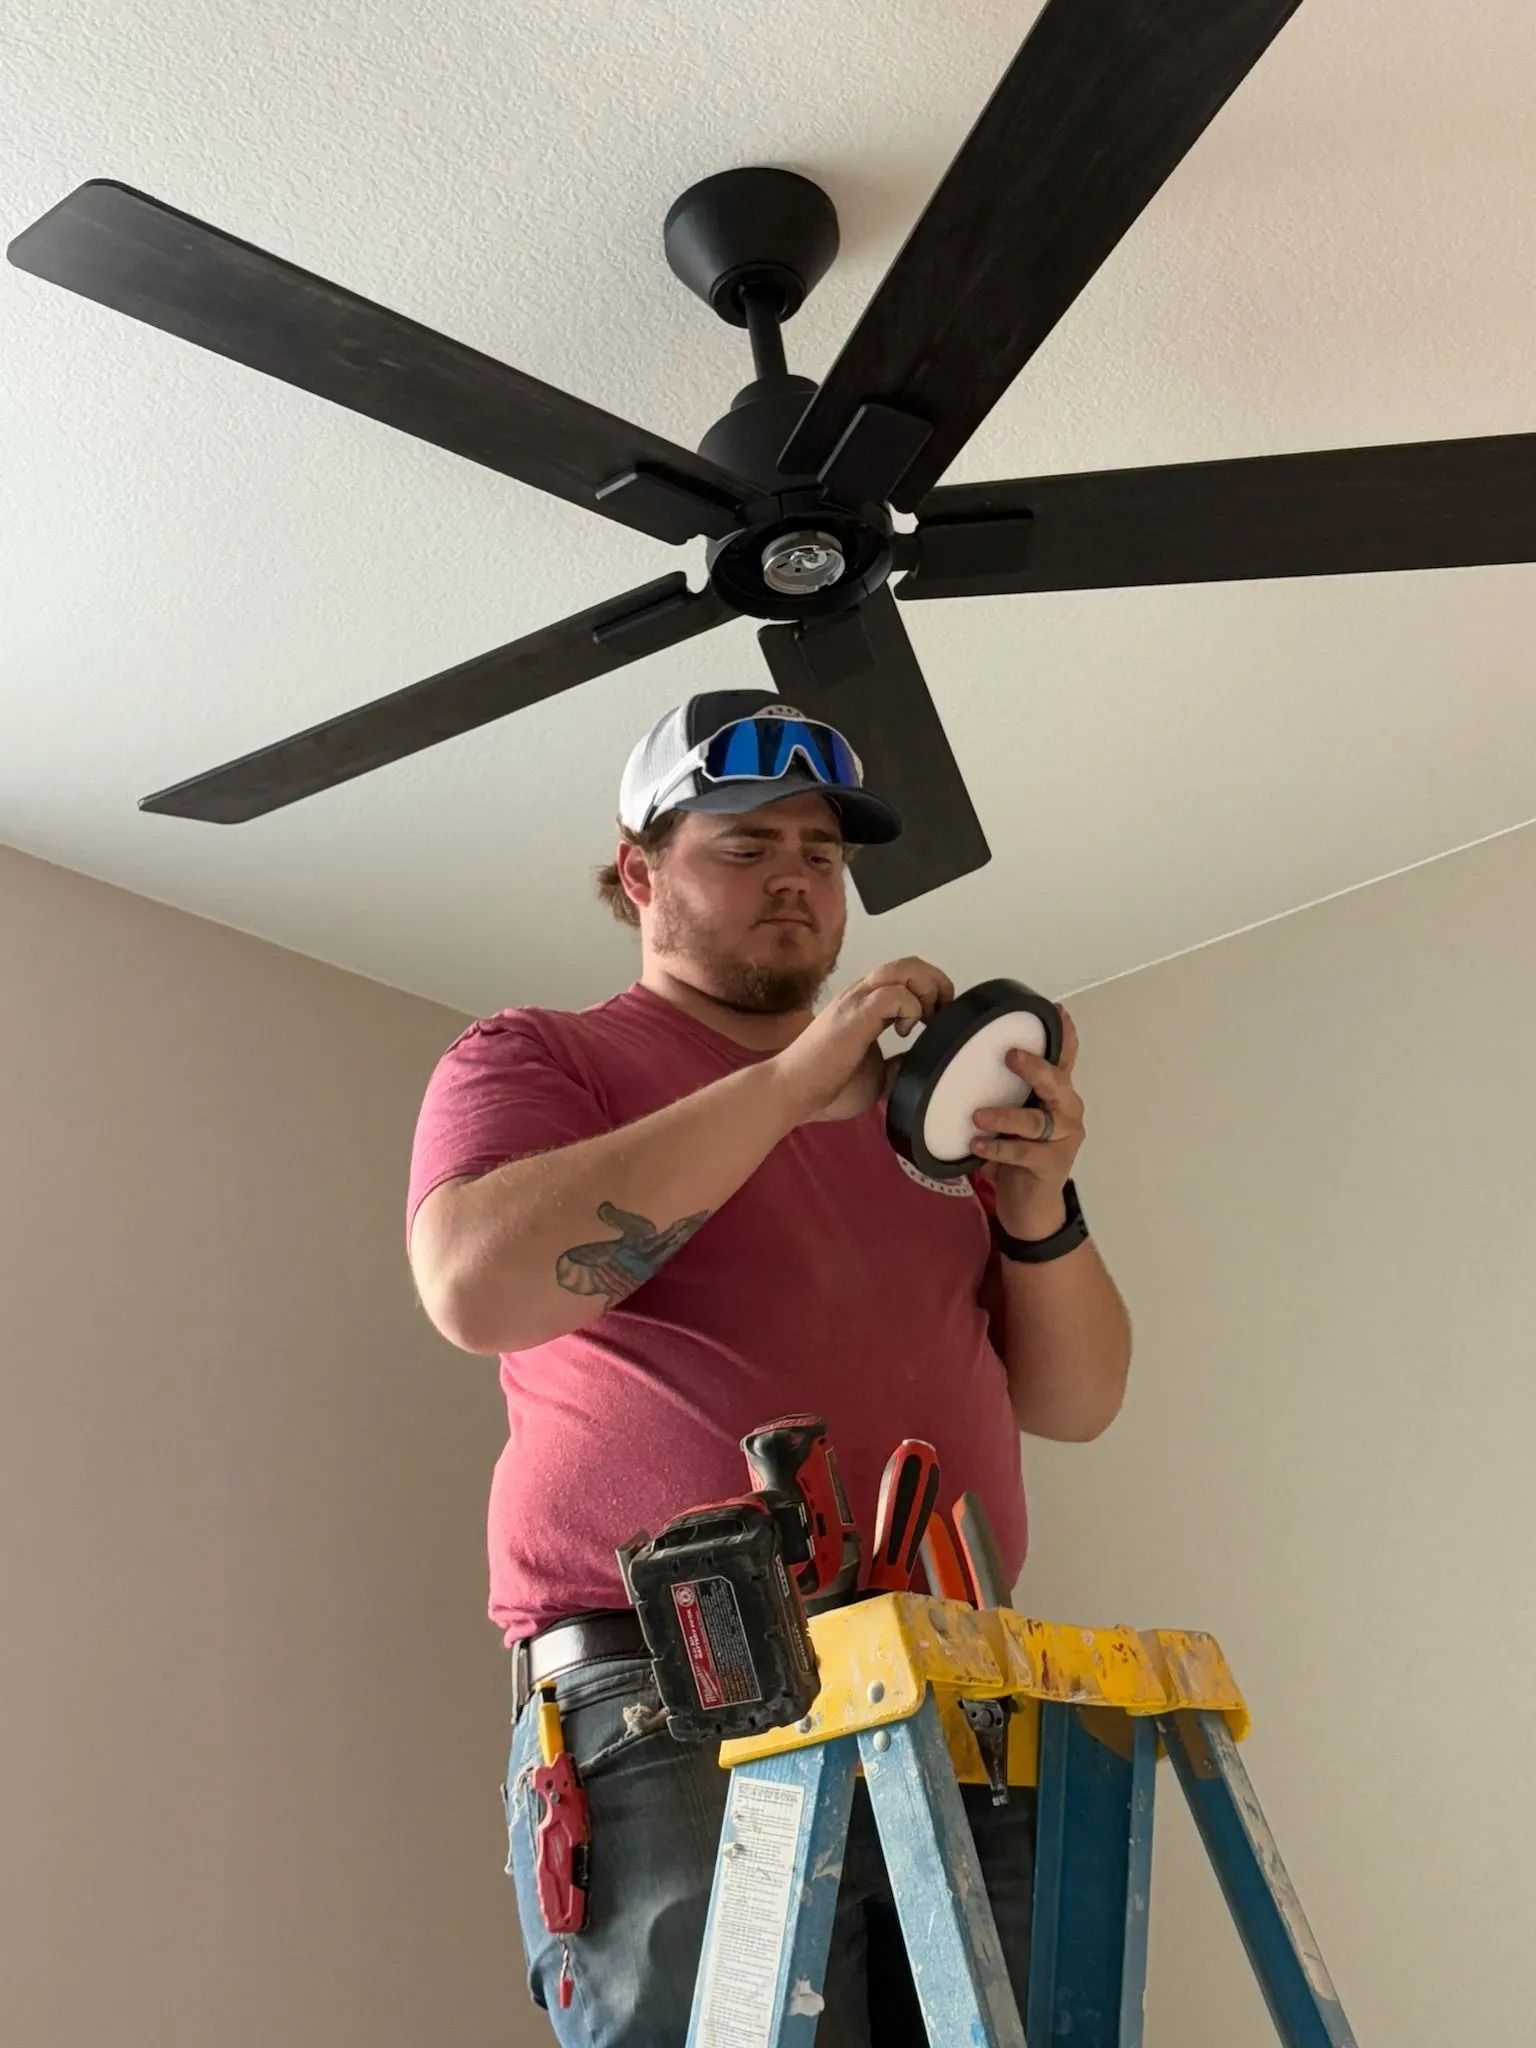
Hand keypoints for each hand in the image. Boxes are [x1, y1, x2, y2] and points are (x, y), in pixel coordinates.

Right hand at [771, 957, 954, 1124]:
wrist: (792, 1093)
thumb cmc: (828, 1086)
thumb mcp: (879, 1076)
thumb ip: (898, 1064)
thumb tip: (923, 1062)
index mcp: (867, 1005)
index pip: (907, 975)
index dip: (931, 991)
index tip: (940, 1021)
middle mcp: (862, 995)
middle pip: (910, 963)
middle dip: (936, 984)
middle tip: (941, 1016)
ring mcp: (857, 1002)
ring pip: (903, 968)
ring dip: (925, 990)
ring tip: (925, 1020)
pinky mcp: (854, 1015)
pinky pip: (892, 994)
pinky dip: (909, 1008)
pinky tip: (903, 1032)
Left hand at [970, 1006, 1085, 1233]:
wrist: (1030, 1205)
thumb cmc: (1019, 1153)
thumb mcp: (1014, 1116)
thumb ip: (1004, 1089)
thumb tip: (963, 1053)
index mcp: (1057, 1094)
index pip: (1064, 1058)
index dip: (1065, 1035)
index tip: (1057, 1010)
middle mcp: (1066, 1111)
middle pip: (1057, 1082)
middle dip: (1035, 1067)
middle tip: (1010, 1055)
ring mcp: (1063, 1138)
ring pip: (1036, 1120)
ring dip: (1006, 1116)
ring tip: (978, 1115)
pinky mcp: (1051, 1164)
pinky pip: (1023, 1152)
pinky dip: (998, 1148)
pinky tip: (977, 1145)